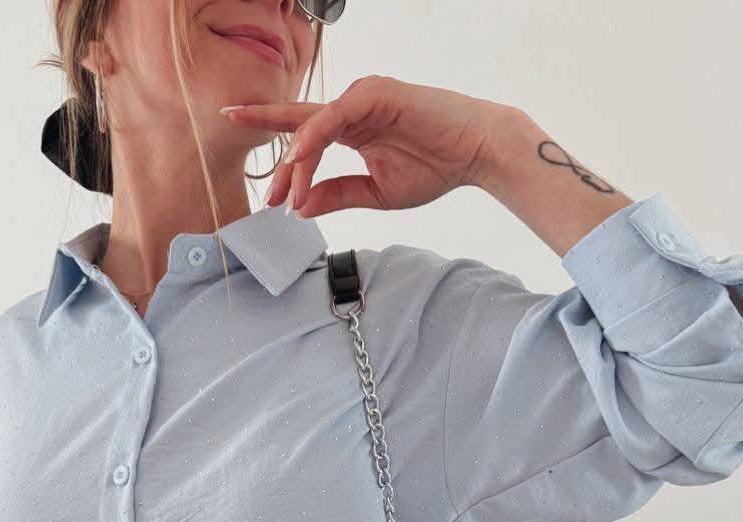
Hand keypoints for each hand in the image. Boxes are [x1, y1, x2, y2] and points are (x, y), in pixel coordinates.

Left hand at [221, 75, 514, 218]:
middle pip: (299, 130)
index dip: (283, 167)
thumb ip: (338, 194)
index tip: (272, 201)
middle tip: (267, 198)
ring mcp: (362, 97)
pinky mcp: (375, 93)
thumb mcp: (376, 191)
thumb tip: (300, 208)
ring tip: (286, 193)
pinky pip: (334, 114)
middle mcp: (350, 108)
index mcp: (349, 129)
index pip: (303, 139)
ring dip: (297, 161)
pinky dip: (314, 134)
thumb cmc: (434, 167)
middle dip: (278, 164)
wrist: (475, 153)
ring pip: (313, 126)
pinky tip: (298, 155)